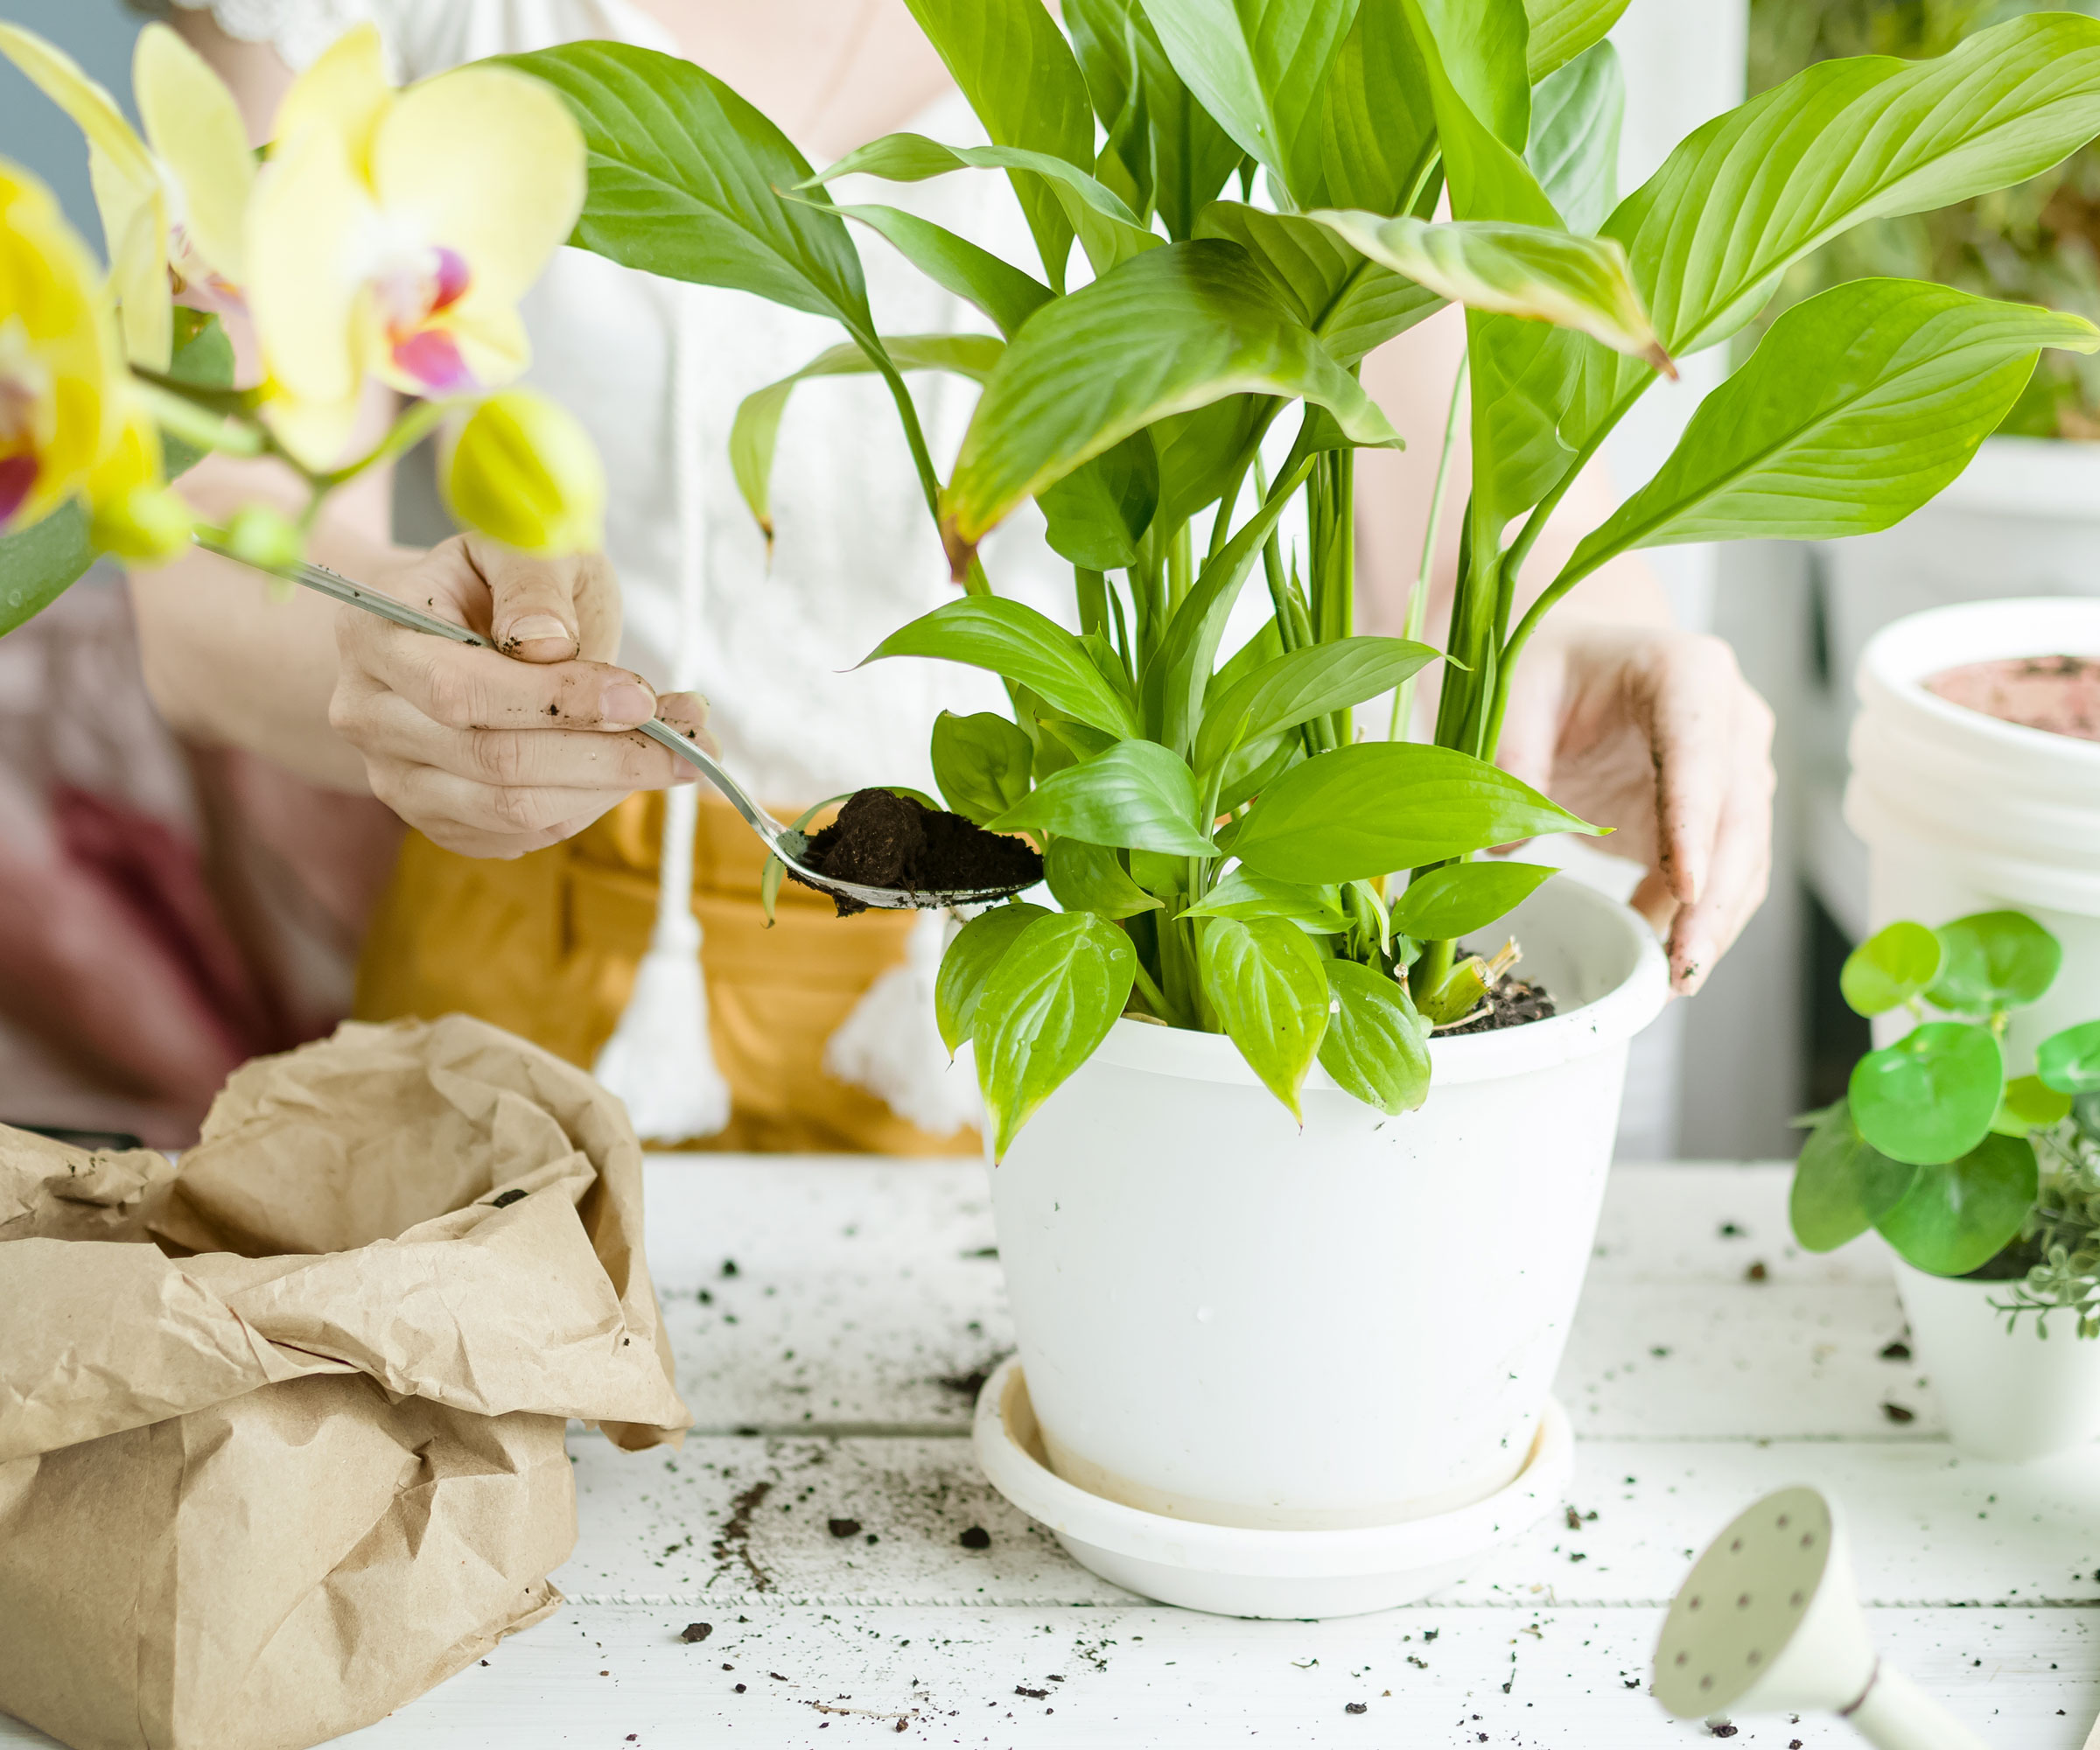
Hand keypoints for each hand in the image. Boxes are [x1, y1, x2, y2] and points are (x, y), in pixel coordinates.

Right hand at [328, 534, 713, 858]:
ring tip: (679, 749)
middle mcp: (369, 714)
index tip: (641, 697)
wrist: (452, 623)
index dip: (560, 700)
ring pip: (516, 810)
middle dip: (607, 754)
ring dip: (612, 786)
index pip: (462, 689)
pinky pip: (524, 835)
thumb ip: (534, 582)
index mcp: (375, 632)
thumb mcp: (523, 547)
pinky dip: (591, 806)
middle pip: (495, 762)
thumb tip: (548, 642)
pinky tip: (627, 766)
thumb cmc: (496, 581)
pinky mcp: (438, 819)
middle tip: (691, 736)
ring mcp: (397, 777)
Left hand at [1494, 619, 1775, 994]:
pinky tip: (1661, 960)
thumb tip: (1508, 840)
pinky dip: (1693, 921)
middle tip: (1685, 964)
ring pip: (1742, 857)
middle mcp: (1730, 720)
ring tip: (1676, 981)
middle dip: (1716, 897)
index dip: (1697, 821)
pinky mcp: (1718, 818)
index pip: (1702, 751)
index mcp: (1688, 671)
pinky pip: (1718, 877)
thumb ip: (1512, 756)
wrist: (1573, 668)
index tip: (1685, 886)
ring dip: (1714, 922)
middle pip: (1738, 816)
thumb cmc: (1547, 669)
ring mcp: (1734, 771)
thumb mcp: (1515, 694)